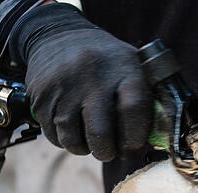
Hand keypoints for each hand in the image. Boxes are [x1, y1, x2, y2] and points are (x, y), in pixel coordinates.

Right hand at [9, 3, 151, 160]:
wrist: (56, 35)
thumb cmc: (103, 60)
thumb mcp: (129, 64)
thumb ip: (145, 96)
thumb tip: (156, 139)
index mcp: (122, 67)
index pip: (134, 109)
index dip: (135, 136)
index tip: (132, 145)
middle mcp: (91, 77)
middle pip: (101, 134)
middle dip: (107, 152)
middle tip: (109, 151)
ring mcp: (63, 88)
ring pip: (74, 141)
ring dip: (84, 149)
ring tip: (89, 140)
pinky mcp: (41, 99)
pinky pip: (54, 137)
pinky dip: (65, 141)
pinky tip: (72, 128)